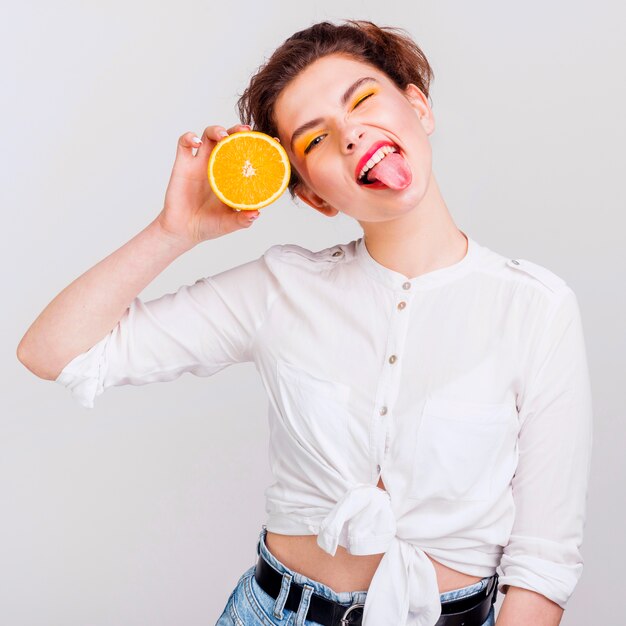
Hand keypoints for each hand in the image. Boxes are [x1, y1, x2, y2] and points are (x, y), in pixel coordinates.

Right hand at [156, 124, 259, 248]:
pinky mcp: (183, 164)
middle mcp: (218, 165)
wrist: (184, 231)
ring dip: (216, 130)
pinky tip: (196, 142)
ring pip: (208, 135)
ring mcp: (200, 163)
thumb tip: (256, 213)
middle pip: (229, 138)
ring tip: (224, 136)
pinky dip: (189, 137)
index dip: (260, 145)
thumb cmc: (209, 225)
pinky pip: (184, 143)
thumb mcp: (229, 223)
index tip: (273, 141)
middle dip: (237, 130)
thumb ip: (242, 219)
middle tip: (246, 131)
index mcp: (232, 176)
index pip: (248, 154)